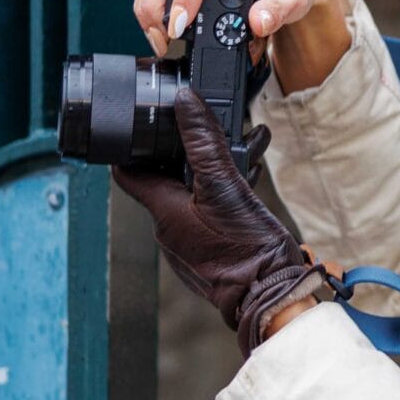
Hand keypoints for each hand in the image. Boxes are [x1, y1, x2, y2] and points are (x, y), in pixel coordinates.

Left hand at [110, 88, 329, 354]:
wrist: (270, 296)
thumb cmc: (243, 249)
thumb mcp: (224, 185)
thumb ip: (203, 142)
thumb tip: (185, 102)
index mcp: (162, 211)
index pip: (128, 171)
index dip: (132, 145)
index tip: (146, 125)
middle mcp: (170, 229)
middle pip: (167, 178)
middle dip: (191, 151)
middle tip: (213, 129)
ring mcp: (190, 243)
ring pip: (194, 194)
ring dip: (217, 169)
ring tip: (246, 149)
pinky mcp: (213, 252)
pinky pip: (211, 213)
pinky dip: (227, 192)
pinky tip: (251, 178)